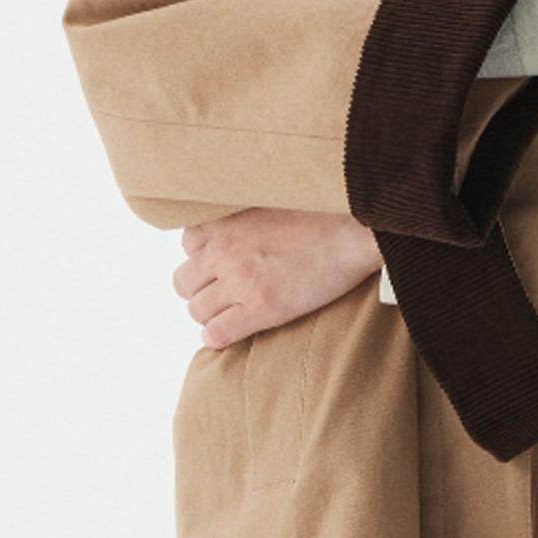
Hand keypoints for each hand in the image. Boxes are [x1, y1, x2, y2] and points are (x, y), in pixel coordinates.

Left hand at [173, 206, 380, 348]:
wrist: (352, 232)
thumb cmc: (322, 213)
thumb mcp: (270, 200)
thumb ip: (244, 216)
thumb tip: (239, 231)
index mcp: (225, 223)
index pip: (187, 246)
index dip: (204, 258)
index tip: (222, 264)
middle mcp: (224, 252)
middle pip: (184, 282)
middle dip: (201, 289)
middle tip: (224, 294)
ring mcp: (240, 282)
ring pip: (196, 311)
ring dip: (211, 315)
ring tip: (231, 314)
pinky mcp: (261, 308)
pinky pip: (216, 334)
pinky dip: (218, 337)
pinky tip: (232, 332)